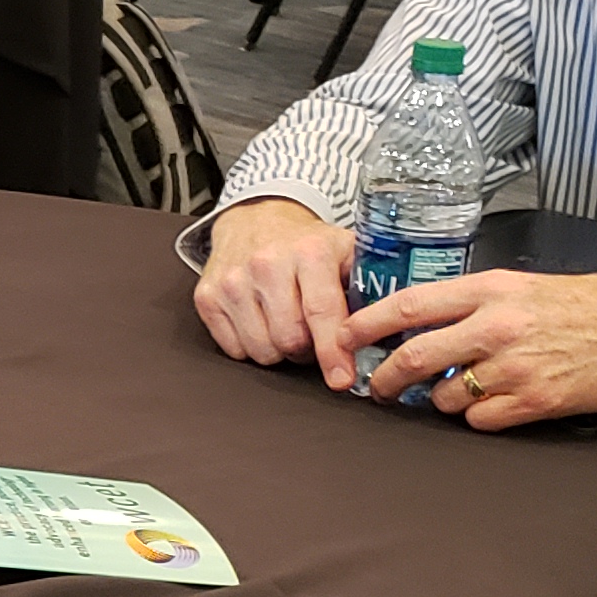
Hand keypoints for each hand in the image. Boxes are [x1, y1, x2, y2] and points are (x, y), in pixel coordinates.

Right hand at [193, 198, 354, 368]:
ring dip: (279, 350)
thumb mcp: (347, 252)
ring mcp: (232, 281)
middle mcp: (266, 263)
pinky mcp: (207, 296)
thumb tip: (388, 333)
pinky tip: (260, 324)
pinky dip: (251, 346)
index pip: (321, 312)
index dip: (333, 352)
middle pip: (290, 340)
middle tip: (313, 336)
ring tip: (287, 327)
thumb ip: (370, 287)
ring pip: (261, 350)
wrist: (256, 218)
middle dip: (307, 350)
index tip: (342, 378)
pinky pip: (234, 350)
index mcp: (309, 252)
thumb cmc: (307, 244)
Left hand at [349, 268, 596, 428]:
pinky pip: (480, 420)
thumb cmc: (584, 305)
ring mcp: (516, 366)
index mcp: (490, 290)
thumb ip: (472, 301)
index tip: (342, 336)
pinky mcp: (537, 400)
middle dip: (387, 376)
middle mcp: (497, 326)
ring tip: (460, 390)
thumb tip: (420, 321)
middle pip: (416, 356)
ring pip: (447, 395)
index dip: (367, 324)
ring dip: (443, 399)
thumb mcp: (522, 286)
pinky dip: (478, 417)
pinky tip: (494, 404)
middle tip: (378, 386)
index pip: (410, 305)